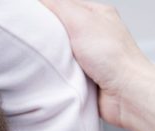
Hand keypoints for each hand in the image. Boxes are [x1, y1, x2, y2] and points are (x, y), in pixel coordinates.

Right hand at [39, 0, 154, 127]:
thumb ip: (59, 6)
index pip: (63, 3)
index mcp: (96, 14)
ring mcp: (90, 57)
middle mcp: (94, 34)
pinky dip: (56, 73)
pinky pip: (62, 71)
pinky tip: (51, 74)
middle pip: (59, 28)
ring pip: (58, 51)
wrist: (127, 96)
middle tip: (31, 37)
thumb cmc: (114, 58)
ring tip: (42, 58)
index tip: (27, 14)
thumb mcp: (81, 21)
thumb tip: (40, 0)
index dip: (45, 8)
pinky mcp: (85, 78)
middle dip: (45, 34)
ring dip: (50, 57)